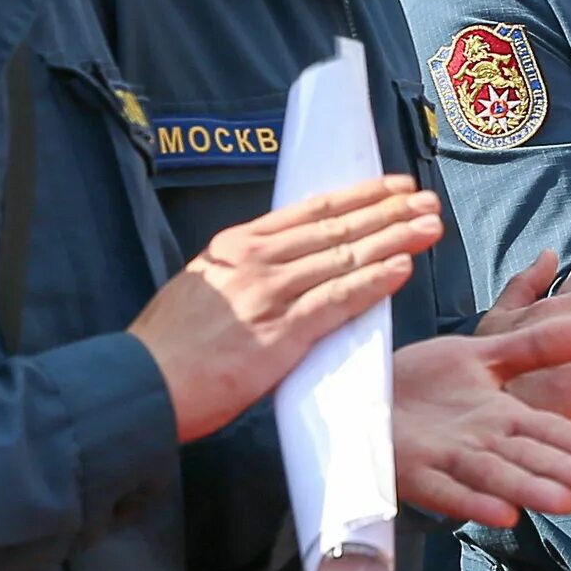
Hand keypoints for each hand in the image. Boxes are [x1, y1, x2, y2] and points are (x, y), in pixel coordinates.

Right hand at [132, 177, 440, 440]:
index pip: (311, 211)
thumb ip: (242, 275)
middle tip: (428, 200)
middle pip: (336, 228)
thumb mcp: (204, 288)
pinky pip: (336, 302)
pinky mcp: (280, 335)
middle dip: (388, 211)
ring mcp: (269, 295)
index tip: (393, 187)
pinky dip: (372, 282)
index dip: (358, 196)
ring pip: (344, 258)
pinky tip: (402, 269)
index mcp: (237, 245)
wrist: (141, 383)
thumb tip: (280, 271)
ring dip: (393, 239)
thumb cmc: (168, 347)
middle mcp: (257, 261)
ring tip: (430, 227)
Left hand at [390, 318, 570, 526]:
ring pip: (494, 477)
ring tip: (565, 503)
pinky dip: (471, 501)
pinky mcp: (410, 470)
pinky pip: (444, 489)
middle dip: (560, 470)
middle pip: (526, 459)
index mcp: (500, 416)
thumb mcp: (482, 354)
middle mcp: (479, 444)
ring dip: (528, 490)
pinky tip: (501, 513)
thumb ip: (534, 346)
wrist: (359, 389)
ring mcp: (445, 460)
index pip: (546, 431)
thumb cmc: (424, 381)